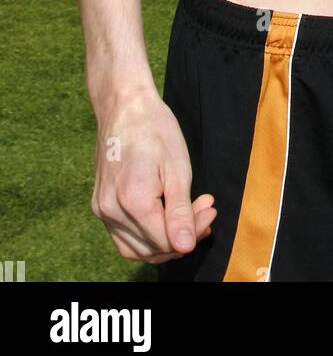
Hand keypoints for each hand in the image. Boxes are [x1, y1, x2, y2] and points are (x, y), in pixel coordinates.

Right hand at [91, 86, 215, 264]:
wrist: (125, 107)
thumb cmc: (154, 131)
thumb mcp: (178, 169)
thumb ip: (180, 212)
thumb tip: (185, 247)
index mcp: (132, 201)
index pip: (167, 241)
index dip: (193, 232)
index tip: (210, 209)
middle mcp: (111, 211)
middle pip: (152, 247)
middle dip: (183, 236)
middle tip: (205, 211)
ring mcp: (102, 210)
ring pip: (136, 248)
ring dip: (165, 240)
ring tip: (189, 216)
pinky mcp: (99, 206)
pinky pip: (124, 237)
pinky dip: (146, 236)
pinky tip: (165, 218)